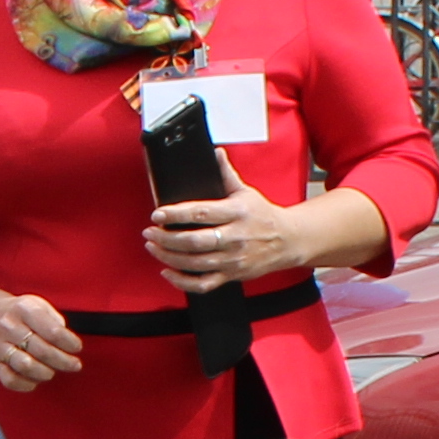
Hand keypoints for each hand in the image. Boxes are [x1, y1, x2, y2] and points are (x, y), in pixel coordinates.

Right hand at [0, 282, 83, 392]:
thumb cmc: (22, 313)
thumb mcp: (39, 305)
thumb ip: (54, 320)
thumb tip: (67, 340)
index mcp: (23, 309)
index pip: (52, 330)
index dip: (69, 342)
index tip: (77, 348)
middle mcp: (8, 326)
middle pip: (41, 350)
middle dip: (63, 361)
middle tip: (75, 365)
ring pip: (25, 365)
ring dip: (45, 372)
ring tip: (53, 371)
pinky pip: (10, 380)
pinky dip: (26, 384)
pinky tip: (36, 381)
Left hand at [144, 183, 311, 294]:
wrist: (288, 241)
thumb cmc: (264, 215)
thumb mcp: (246, 192)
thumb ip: (227, 175)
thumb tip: (216, 153)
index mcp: (237, 213)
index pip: (202, 213)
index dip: (176, 214)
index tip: (158, 214)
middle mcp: (235, 237)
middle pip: (195, 241)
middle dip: (167, 238)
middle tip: (150, 233)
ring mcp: (233, 259)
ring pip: (195, 263)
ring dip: (169, 257)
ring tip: (153, 247)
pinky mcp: (232, 275)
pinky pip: (203, 284)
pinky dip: (183, 281)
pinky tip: (169, 272)